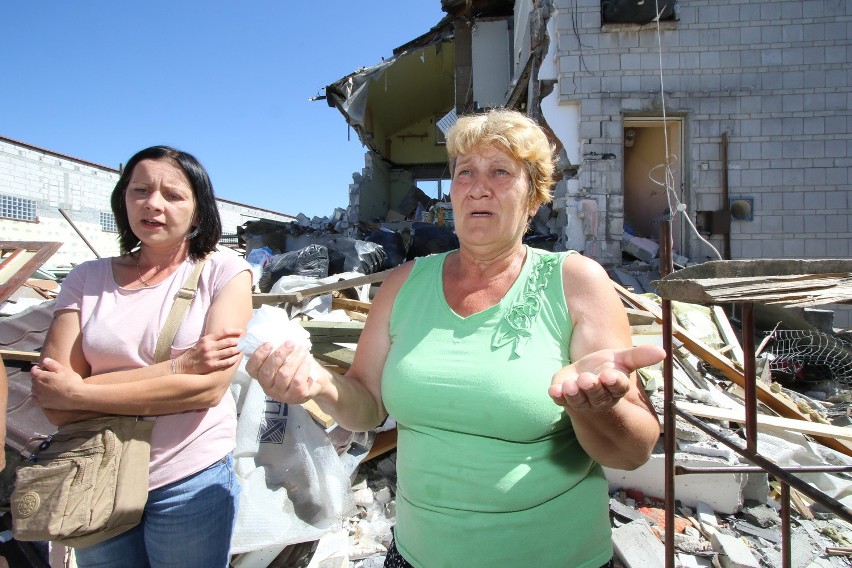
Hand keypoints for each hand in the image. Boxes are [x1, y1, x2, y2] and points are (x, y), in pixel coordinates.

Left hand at [30, 357, 85, 410]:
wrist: (76, 397)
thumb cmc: (71, 381)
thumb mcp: (63, 370)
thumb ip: (52, 364)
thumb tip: (44, 360)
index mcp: (40, 376)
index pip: (33, 371)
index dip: (37, 368)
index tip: (41, 368)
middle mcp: (36, 386)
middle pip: (33, 380)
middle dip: (37, 378)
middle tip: (46, 377)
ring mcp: (39, 396)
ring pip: (33, 390)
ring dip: (37, 387)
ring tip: (44, 386)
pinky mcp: (42, 404)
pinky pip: (34, 400)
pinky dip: (36, 397)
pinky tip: (41, 396)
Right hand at [176, 328, 244, 374]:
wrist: (183, 365)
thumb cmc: (194, 353)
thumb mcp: (201, 342)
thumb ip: (213, 339)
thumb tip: (228, 335)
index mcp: (207, 339)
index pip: (223, 332)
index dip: (234, 331)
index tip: (241, 331)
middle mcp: (209, 347)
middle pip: (228, 341)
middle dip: (238, 341)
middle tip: (243, 341)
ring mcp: (211, 356)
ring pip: (229, 351)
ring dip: (237, 350)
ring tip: (241, 349)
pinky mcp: (212, 365)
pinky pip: (226, 362)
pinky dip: (233, 359)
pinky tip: (236, 358)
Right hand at [244, 341, 323, 403]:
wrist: (317, 382)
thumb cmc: (296, 366)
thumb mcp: (286, 358)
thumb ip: (279, 348)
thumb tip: (280, 329)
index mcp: (261, 376)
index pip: (251, 368)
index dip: (258, 355)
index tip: (269, 343)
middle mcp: (268, 388)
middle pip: (267, 371)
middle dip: (279, 354)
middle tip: (290, 343)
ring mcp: (281, 394)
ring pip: (283, 374)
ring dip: (294, 359)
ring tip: (302, 349)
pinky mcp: (295, 397)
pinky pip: (297, 380)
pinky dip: (303, 368)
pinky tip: (307, 360)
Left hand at [548, 344, 664, 411]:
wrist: (584, 373)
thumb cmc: (606, 367)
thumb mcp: (623, 358)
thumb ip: (640, 356)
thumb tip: (663, 351)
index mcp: (615, 388)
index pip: (617, 388)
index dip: (613, 382)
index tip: (609, 375)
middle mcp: (599, 397)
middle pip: (598, 396)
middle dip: (593, 388)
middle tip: (588, 379)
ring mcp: (581, 399)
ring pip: (579, 400)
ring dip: (575, 394)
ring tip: (572, 386)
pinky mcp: (564, 398)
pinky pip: (560, 400)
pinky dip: (557, 395)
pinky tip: (554, 389)